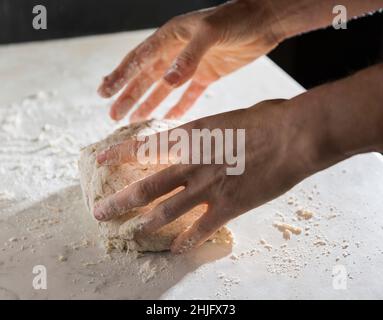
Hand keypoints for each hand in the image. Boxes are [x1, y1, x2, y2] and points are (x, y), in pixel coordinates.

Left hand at [94, 99, 317, 252]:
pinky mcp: (227, 206)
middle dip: (120, 202)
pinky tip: (178, 249)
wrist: (292, 135)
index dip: (119, 155)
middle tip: (101, 212)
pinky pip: (200, 229)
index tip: (100, 160)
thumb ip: (210, 132)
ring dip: (145, 224)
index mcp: (190, 136)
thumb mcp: (227, 118)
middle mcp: (191, 164)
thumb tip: (206, 137)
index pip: (144, 148)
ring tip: (131, 232)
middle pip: (146, 187)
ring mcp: (207, 188)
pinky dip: (187, 240)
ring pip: (165, 211)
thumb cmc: (265, 119)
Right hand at [98, 0, 283, 121]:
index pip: (139, 59)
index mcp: (170, 37)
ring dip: (148, 104)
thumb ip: (188, 57)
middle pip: (146, 77)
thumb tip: (166, 80)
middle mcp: (176, 52)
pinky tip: (168, 119)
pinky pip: (189, 95)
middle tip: (113, 115)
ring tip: (133, 121)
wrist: (264, 21)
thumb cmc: (235, 19)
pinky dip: (178, 107)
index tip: (103, 92)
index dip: (120, 76)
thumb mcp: (210, 33)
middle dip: (129, 96)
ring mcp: (191, 65)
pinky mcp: (208, 74)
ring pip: (164, 88)